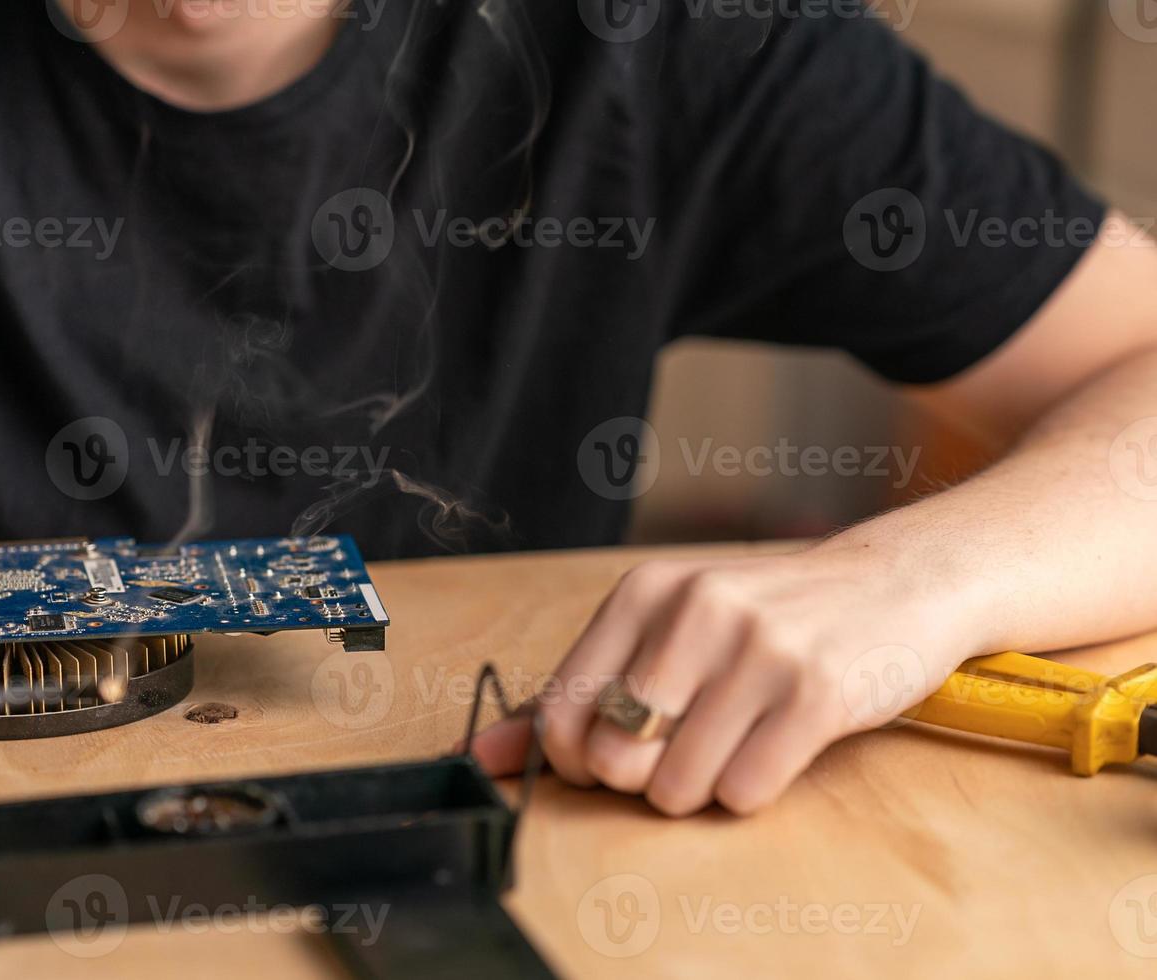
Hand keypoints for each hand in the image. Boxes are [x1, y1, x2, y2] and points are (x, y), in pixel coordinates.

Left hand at [471, 541, 986, 815]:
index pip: (561, 713)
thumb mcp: (668, 629)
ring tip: (735, 744)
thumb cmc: (766, 618)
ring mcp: (760, 649)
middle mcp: (696, 611)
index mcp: (645, 592)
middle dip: (644, 777)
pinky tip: (774, 750)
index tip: (613, 753)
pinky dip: (750, 793)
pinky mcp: (819, 693)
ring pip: (677, 785)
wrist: (895, 584)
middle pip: (615, 758)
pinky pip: (745, 793)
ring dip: (700, 790)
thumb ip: (578, 690)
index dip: (578, 760)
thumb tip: (484, 753)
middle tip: (687, 745)